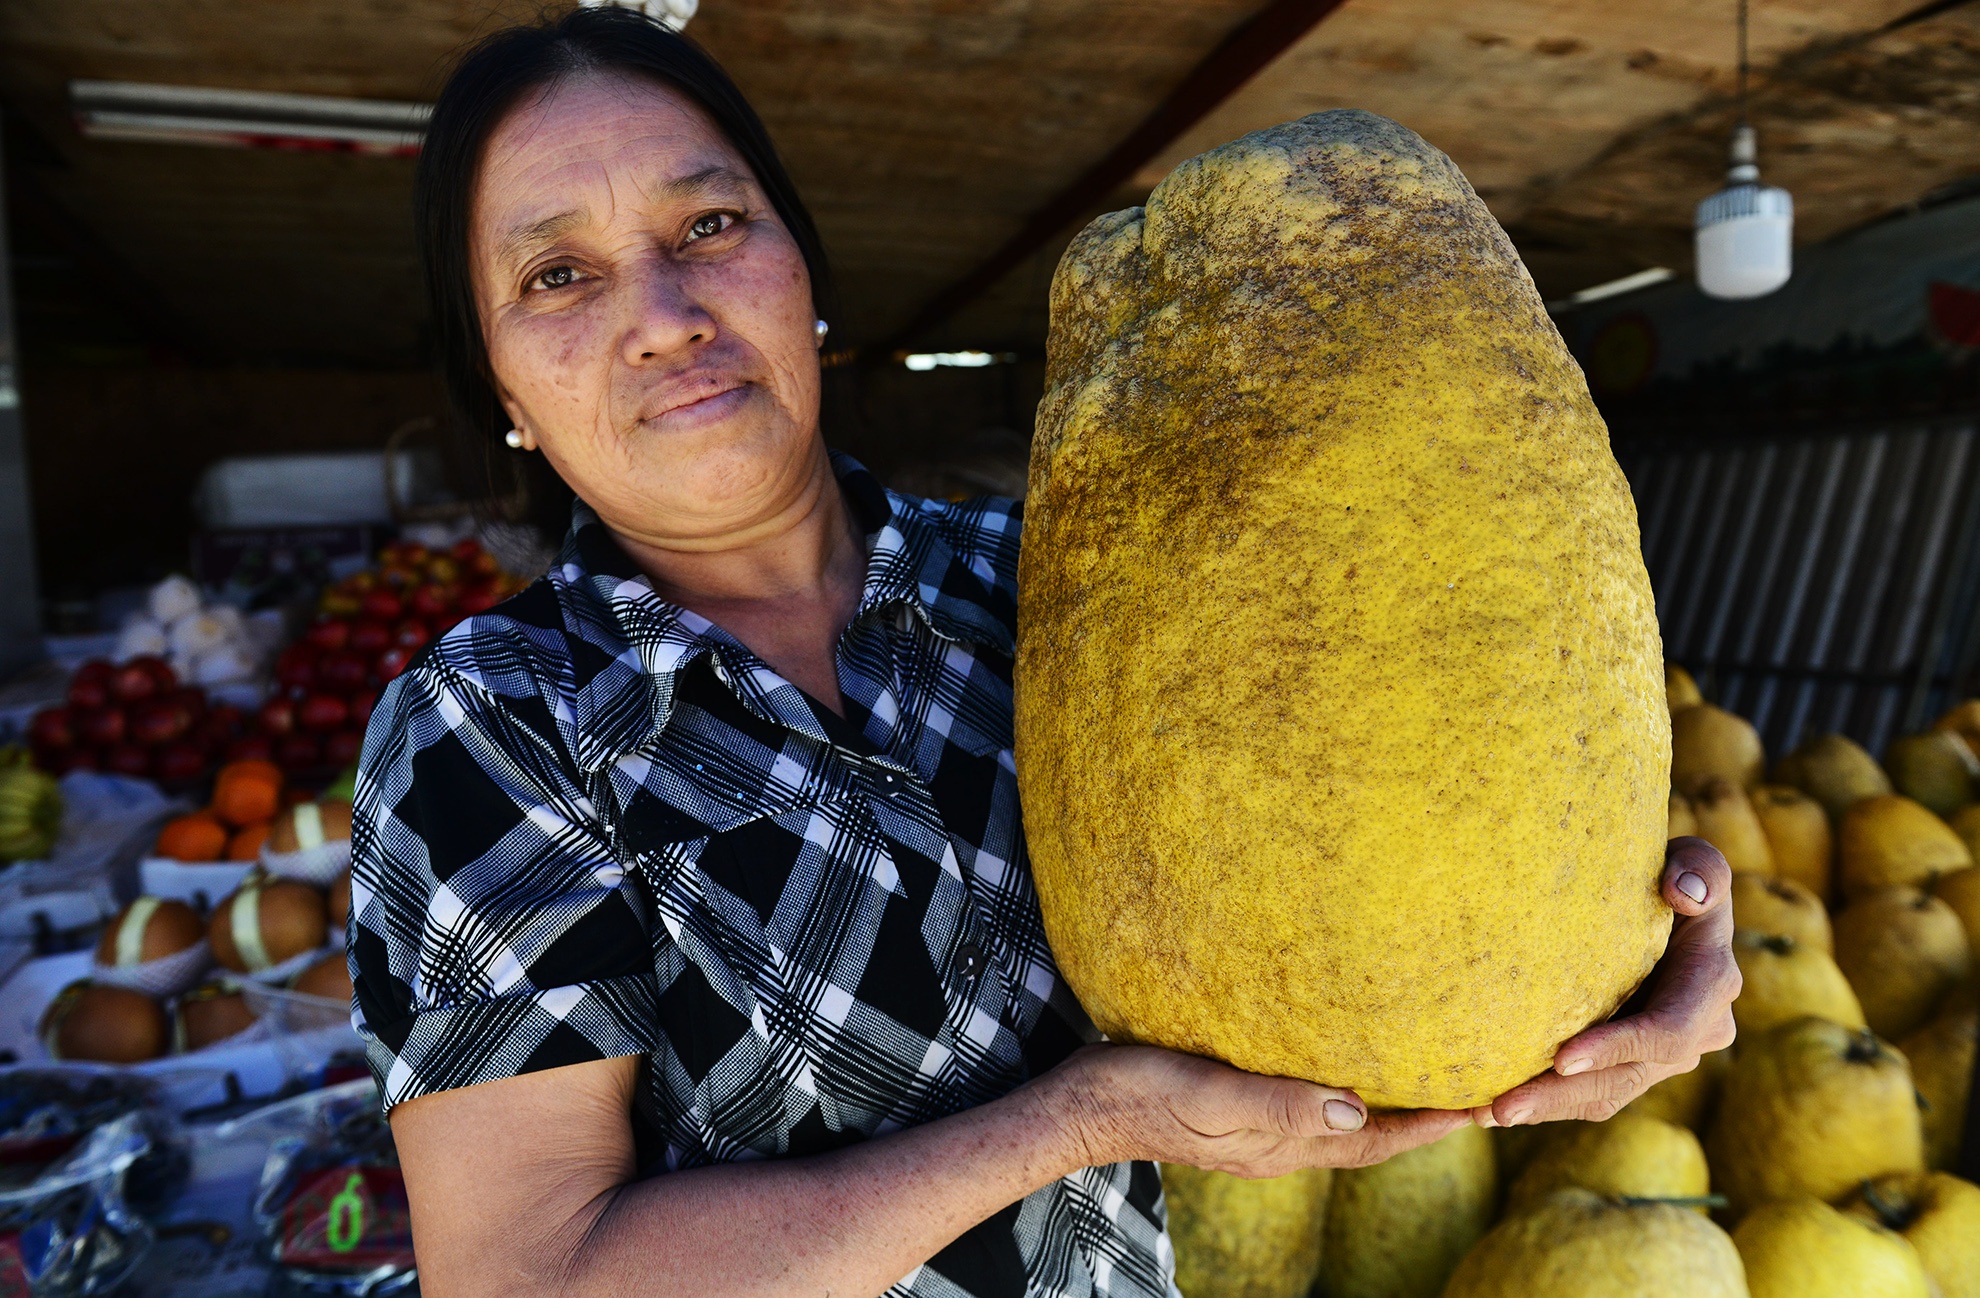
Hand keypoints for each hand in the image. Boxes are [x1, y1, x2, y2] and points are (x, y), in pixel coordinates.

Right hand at [1046, 1043, 1471, 1177]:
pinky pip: (1307, 1105)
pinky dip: (1340, 1090)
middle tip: (1473, 1092)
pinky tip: (1340, 1063)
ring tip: (1424, 1075)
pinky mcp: (1235, 1109)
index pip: (1374, 1141)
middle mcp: (1279, 1144)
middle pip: (1367, 1139)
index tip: (1484, 1107)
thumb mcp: (1211, 1095)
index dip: (1430, 1125)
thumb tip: (1353, 1111)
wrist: (1081, 1103)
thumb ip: (1278, 1104)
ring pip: (1340, 1124)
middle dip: (1423, 1119)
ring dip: (1385, 1106)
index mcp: (1281, 1145)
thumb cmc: (1142, 1090)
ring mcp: (1257, 1130)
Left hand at [1470, 836, 1740, 1127]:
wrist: (1668, 904)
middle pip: (1624, 1079)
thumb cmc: (1672, 872)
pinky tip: (1488, 1108)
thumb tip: (1683, 893)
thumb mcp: (1694, 859)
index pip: (1667, 1033)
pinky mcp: (1630, 1065)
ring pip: (1602, 1096)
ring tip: (1482, 1114)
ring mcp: (1661, 1058)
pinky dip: (1544, 1103)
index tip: (1561, 1058)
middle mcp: (1694, 1034)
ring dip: (1544, 1109)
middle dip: (1561, 1096)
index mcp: (1710, 988)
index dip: (1616, 1047)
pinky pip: (1588, 1094)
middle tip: (1500, 1107)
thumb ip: (1699, 869)